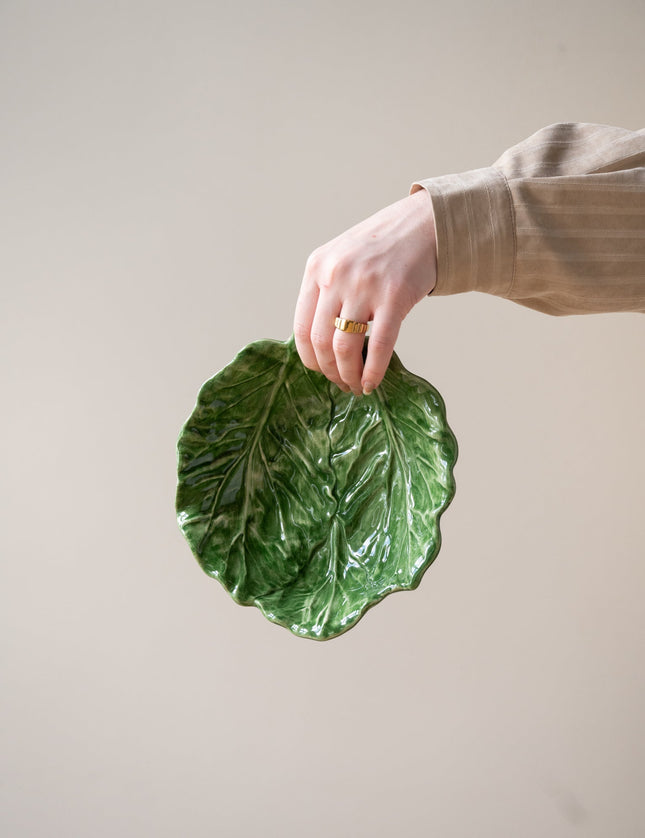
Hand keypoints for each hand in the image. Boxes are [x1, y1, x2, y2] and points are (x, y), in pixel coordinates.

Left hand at [294, 188, 436, 395]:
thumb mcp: (342, 258)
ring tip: (356, 386)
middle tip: (341, 384)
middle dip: (329, 372)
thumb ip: (326, 291)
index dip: (309, 358)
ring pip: (345, 347)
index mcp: (316, 267)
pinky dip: (373, 371)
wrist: (425, 224)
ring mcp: (363, 286)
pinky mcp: (393, 296)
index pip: (301, 327)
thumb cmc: (384, 246)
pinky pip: (379, 345)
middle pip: (321, 341)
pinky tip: (372, 383)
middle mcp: (335, 275)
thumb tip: (320, 342)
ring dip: (349, 375)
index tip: (320, 371)